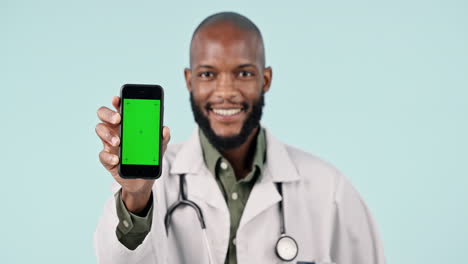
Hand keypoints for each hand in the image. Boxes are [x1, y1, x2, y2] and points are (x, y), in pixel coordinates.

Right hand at [96, 96, 170, 212]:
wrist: (143, 180)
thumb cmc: (148, 157)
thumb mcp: (159, 147)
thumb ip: (162, 138)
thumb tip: (165, 129)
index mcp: (127, 124)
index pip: (118, 108)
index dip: (117, 102)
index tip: (118, 99)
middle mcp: (115, 130)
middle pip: (103, 115)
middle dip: (108, 113)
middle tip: (118, 119)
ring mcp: (109, 144)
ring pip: (100, 130)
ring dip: (107, 134)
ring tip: (119, 142)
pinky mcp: (108, 159)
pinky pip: (102, 155)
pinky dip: (108, 156)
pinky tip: (117, 160)